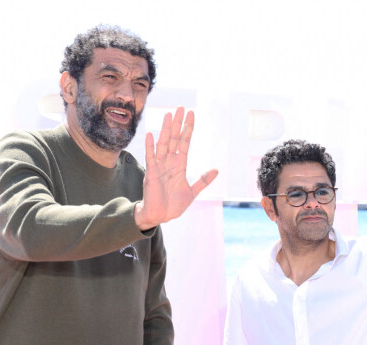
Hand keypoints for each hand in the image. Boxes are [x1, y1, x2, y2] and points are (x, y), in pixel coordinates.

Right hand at [135, 107, 217, 229]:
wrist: (161, 215)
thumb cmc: (174, 204)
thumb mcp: (192, 192)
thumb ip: (203, 180)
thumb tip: (216, 170)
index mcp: (180, 165)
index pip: (184, 143)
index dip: (188, 129)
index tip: (192, 114)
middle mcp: (169, 163)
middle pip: (174, 139)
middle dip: (178, 124)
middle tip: (181, 107)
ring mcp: (160, 166)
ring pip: (163, 144)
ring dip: (166, 130)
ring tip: (169, 115)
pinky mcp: (151, 173)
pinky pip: (151, 157)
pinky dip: (150, 146)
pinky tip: (150, 134)